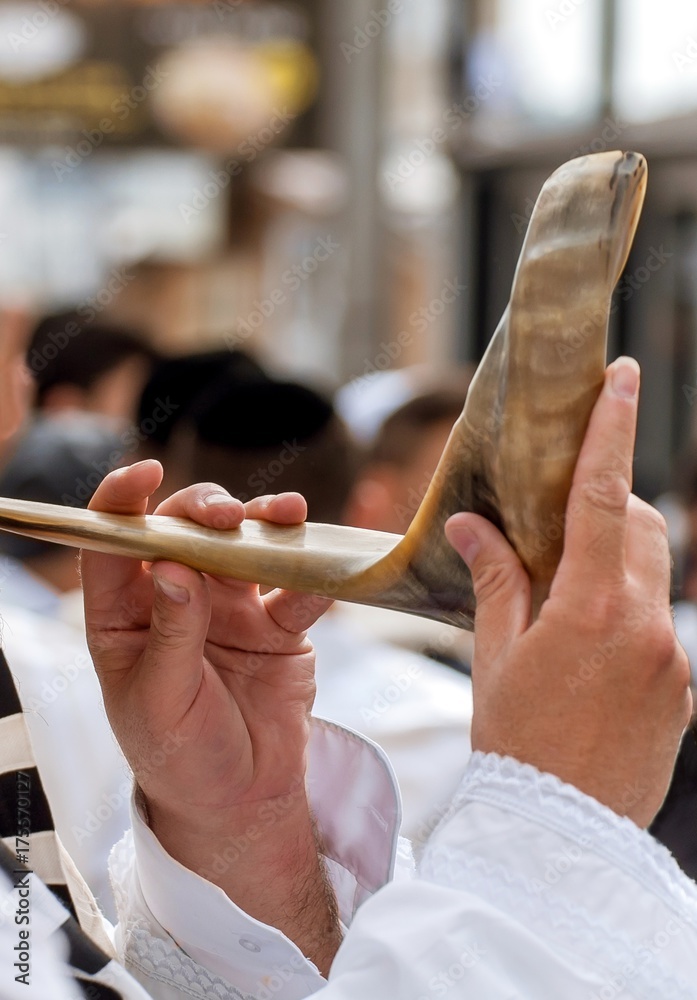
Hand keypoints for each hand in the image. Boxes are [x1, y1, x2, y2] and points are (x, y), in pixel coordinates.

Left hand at [81, 463, 339, 971]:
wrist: (244, 800)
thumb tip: (171, 566)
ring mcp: (230, 607)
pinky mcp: (278, 623)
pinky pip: (298, 587)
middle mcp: (177, 599)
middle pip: (186, 530)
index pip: (114, 545)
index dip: (123, 502)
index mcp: (126, 616)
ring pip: (246, 545)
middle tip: (227, 517)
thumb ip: (171, 633)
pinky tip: (324, 569)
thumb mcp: (162, 703)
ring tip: (285, 515)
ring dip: (266, 523)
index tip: (143, 474)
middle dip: (205, 510)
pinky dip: (314, 573)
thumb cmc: (180, 756)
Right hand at [445, 357, 690, 826]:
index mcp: (593, 610)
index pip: (603, 498)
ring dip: (619, 558)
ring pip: (656, 572)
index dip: (612, 431)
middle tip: (561, 518)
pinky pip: (662, 622)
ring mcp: (676, 660)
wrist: (561, 834)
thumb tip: (471, 525)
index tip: (624, 377)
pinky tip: (592, 644)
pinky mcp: (686, 688)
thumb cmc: (516, 743)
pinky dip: (630, 608)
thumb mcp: (496, 657)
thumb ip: (496, 579)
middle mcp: (648, 626)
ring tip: (570, 587)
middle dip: (608, 505)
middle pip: (639, 527)